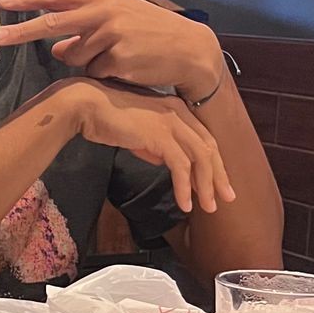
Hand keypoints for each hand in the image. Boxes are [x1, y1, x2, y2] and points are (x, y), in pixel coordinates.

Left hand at [0, 0, 220, 97]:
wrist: (189, 50)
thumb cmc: (150, 34)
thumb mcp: (117, 22)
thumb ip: (84, 31)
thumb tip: (56, 49)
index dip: (27, 1)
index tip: (2, 2)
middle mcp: (103, 13)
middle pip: (51, 25)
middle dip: (18, 32)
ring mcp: (110, 36)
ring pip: (75, 58)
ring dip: (88, 62)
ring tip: (118, 55)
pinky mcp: (117, 60)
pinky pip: (94, 73)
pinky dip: (104, 74)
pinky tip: (126, 67)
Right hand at [67, 79, 235, 215]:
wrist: (87, 105)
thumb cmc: (106, 117)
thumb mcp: (138, 131)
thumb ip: (155, 144)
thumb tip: (165, 161)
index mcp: (176, 109)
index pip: (204, 138)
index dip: (214, 162)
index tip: (217, 183)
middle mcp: (179, 113)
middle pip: (209, 148)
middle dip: (219, 176)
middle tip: (227, 199)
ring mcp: (171, 123)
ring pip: (200, 159)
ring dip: (205, 186)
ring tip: (208, 207)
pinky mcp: (160, 136)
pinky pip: (181, 167)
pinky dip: (184, 188)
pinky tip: (184, 203)